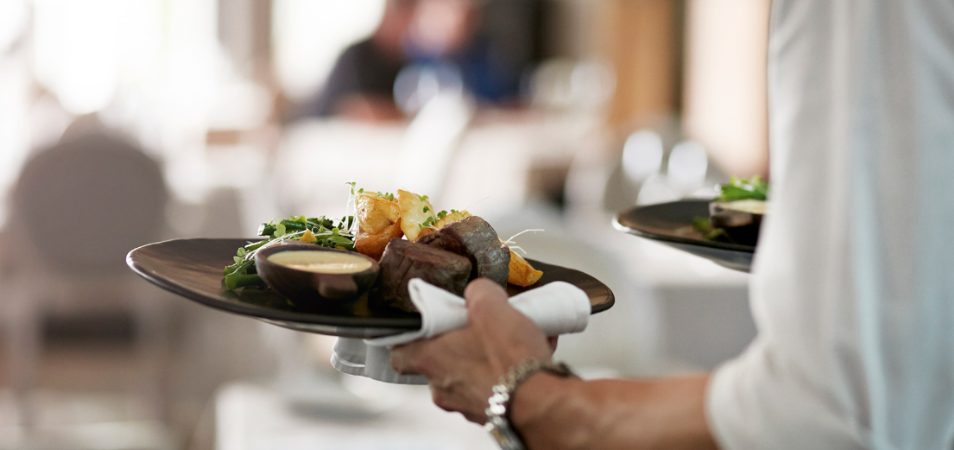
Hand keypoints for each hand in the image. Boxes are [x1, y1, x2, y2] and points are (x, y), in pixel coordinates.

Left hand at [390, 278, 553, 422]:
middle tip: (480, 325)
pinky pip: (497, 386)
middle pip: (443, 359)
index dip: (411, 337)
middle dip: (463, 341)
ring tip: (515, 336)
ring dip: (489, 356)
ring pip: (473, 373)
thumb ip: (478, 292)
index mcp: (431, 360)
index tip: (424, 326)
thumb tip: (479, 293)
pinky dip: (510, 371)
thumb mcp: (490, 305)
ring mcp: (468, 404)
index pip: (401, 353)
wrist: (542, 402)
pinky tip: (532, 352)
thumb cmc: (509, 360)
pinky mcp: (494, 413)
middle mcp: (444, 388)